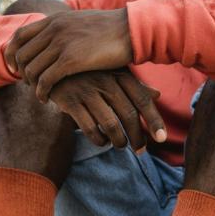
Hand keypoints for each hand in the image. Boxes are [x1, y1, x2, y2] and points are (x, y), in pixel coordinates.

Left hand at [5, 9, 133, 102]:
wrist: (130, 30)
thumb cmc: (109, 30)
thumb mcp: (80, 22)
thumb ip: (64, 28)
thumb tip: (55, 36)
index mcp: (54, 20)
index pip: (19, 36)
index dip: (12, 53)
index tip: (15, 66)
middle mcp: (53, 29)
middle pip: (21, 55)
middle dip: (21, 72)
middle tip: (29, 83)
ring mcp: (61, 44)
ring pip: (31, 69)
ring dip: (32, 85)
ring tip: (40, 92)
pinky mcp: (70, 60)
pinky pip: (45, 80)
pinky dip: (41, 92)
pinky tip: (46, 99)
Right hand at [47, 69, 166, 150]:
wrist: (53, 65)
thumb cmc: (89, 71)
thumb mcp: (112, 73)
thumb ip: (134, 85)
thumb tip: (157, 95)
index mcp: (119, 74)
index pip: (143, 99)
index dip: (154, 120)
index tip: (161, 139)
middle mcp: (105, 81)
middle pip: (129, 115)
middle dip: (137, 137)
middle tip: (140, 151)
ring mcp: (87, 91)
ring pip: (110, 124)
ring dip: (118, 140)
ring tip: (120, 145)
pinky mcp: (70, 102)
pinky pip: (89, 128)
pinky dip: (99, 139)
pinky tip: (102, 141)